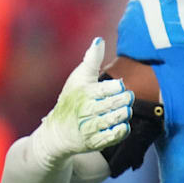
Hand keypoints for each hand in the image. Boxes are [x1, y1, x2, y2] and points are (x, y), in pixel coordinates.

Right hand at [30, 38, 133, 168]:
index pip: (108, 88)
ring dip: (124, 114)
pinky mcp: (94, 142)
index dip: (118, 86)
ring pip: (115, 119)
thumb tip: (99, 40)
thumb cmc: (71, 100)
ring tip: (125, 109)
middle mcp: (85, 110)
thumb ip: (91, 60)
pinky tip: (123, 124)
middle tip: (127, 97)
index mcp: (83, 92)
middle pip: (113, 104)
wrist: (56, 133)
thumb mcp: (78, 78)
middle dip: (124, 99)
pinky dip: (121, 130)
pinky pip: (114, 136)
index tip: (119, 85)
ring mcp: (89, 128)